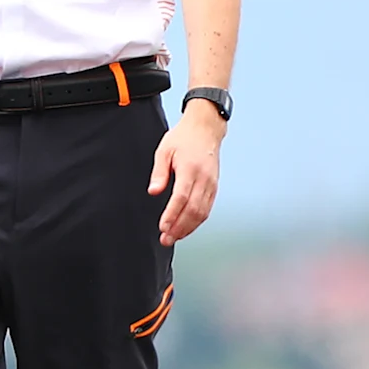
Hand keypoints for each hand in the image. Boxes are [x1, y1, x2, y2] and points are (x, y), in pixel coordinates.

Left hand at [151, 106, 223, 244]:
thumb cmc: (183, 139)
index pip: (182, 198)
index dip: (172, 215)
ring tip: (174, 237)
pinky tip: (187, 227)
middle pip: (194, 209)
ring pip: (203, 212)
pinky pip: (207, 208)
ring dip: (189, 227)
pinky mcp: (214, 186)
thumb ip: (159, 172)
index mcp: (190, 169)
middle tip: (166, 239)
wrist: (205, 129)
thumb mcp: (164, 151)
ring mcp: (212, 184)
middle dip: (180, 227)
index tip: (162, 227)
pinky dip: (197, 220)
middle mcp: (204, 179)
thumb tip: (153, 191)